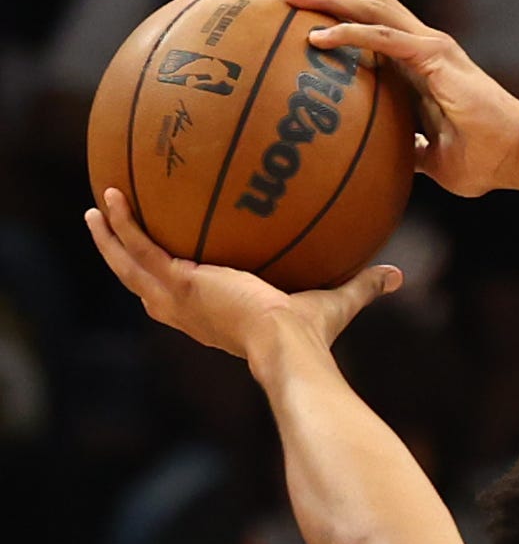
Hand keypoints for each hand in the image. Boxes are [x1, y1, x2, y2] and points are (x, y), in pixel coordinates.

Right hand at [84, 189, 397, 361]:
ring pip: (129, 268)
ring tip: (95, 210)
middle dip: (124, 258)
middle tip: (109, 229)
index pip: (185, 302)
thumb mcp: (336, 301)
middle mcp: (190, 314)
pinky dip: (124, 225)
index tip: (171, 266)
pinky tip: (111, 196)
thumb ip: (362, 285)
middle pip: (143, 285)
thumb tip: (398, 274)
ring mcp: (179, 301)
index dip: (172, 283)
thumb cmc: (312, 337)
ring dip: (109, 240)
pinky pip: (140, 248)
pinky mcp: (178, 285)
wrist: (290, 348)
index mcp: (215, 319)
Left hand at [283, 0, 518, 195]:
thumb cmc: (487, 162)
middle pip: (369, 4)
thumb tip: (391, 159)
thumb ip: (412, 150)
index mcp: (424, 65)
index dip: (343, 14)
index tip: (307, 13)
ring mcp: (430, 47)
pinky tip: (318, 36)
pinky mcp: (434, 58)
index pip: (377, 27)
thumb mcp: (437, 161)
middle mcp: (425, 46)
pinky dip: (349, 33)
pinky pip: (381, 39)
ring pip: (371, 7)